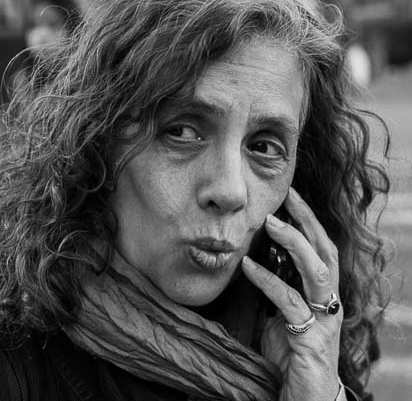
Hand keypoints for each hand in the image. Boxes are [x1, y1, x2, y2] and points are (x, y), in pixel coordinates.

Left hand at [242, 188, 343, 400]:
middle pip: (325, 251)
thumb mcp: (281, 314)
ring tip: (271, 222)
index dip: (308, 221)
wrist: (303, 398)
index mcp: (322, 293)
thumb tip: (254, 260)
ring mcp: (324, 320)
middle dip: (307, 220)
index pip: (320, 248)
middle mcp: (329, 302)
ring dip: (294, 243)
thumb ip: (275, 288)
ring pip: (317, 271)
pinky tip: (248, 266)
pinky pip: (289, 301)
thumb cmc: (291, 354)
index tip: (290, 197)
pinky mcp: (312, 338)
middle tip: (287, 196)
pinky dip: (268, 280)